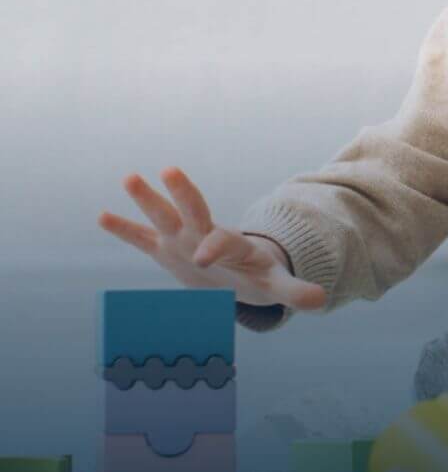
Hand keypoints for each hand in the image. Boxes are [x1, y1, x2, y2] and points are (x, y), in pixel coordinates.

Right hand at [97, 167, 326, 310]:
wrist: (240, 271)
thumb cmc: (257, 274)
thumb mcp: (276, 283)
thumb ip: (295, 291)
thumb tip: (322, 301)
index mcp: (233, 246)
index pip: (224, 241)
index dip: (214, 247)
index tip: (202, 258)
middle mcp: (205, 235)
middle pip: (195, 211)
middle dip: (183, 193)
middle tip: (169, 170)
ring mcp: (183, 240)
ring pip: (165, 216)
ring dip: (148, 199)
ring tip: (130, 177)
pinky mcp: (166, 249)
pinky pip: (141, 238)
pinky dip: (124, 229)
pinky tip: (101, 215)